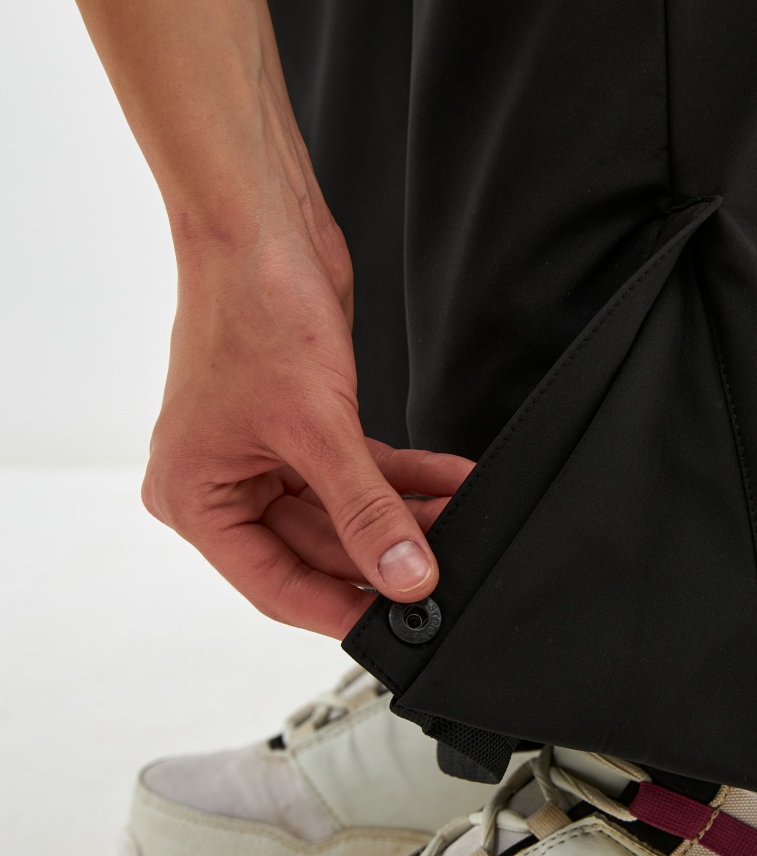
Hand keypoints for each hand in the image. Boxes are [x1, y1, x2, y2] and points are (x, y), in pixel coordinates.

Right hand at [143, 203, 471, 637]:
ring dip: (405, 517)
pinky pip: (360, 472)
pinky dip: (406, 478)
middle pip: (316, 550)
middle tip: (446, 569)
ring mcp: (264, 455)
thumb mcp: (316, 430)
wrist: (262, 227)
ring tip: (463, 521)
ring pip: (345, 512)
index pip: (274, 584)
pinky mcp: (305, 426)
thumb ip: (365, 512)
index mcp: (194, 499)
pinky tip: (453, 484)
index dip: (339, 607)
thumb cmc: (252, 312)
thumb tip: (405, 578)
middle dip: (385, 555)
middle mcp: (223, 484)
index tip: (397, 628)